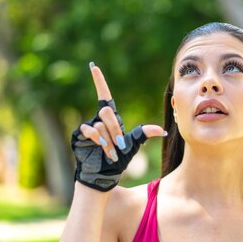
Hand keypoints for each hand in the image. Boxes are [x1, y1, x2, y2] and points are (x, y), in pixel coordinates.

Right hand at [71, 62, 165, 191]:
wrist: (104, 174)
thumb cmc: (118, 160)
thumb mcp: (133, 146)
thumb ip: (144, 134)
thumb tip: (163, 130)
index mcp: (110, 119)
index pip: (104, 96)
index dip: (99, 81)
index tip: (93, 67)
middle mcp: (98, 120)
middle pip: (107, 112)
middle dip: (116, 129)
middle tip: (120, 145)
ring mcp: (87, 127)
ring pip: (100, 125)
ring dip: (109, 140)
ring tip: (112, 153)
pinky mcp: (79, 135)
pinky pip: (90, 130)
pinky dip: (99, 140)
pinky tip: (103, 149)